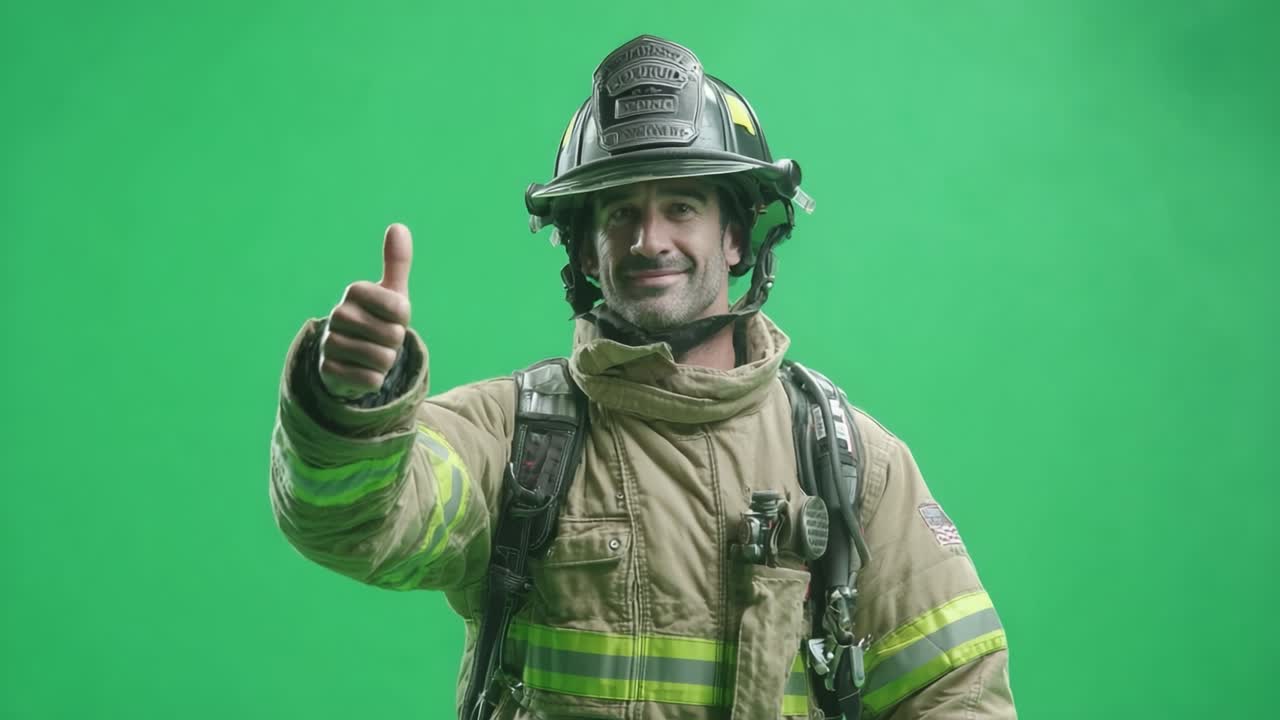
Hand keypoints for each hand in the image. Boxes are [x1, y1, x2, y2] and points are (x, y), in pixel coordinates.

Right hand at [318, 223, 413, 398]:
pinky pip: (371, 380)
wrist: (350, 357)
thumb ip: (396, 262)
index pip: (401, 309)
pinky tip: (361, 370)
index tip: (390, 318)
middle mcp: (338, 313)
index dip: (403, 319)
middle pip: (394, 336)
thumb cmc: (377, 320)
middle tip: (380, 339)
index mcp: (354, 291)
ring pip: (383, 360)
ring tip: (371, 354)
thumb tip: (399, 226)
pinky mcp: (328, 370)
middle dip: (394, 343)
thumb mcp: (392, 293)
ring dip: (385, 363)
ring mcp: (330, 342)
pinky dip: (374, 380)